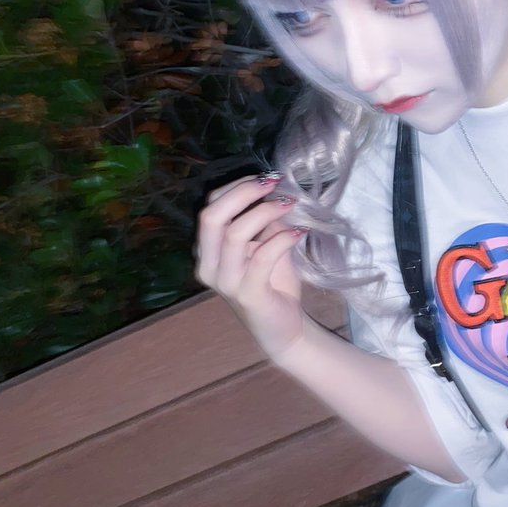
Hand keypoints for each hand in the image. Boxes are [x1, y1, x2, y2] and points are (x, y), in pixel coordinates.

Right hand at [195, 174, 306, 361]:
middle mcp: (209, 267)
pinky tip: (299, 232)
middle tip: (274, 183)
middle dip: (243, 192)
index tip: (265, 178)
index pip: (210, 207)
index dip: (236, 187)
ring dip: (265, 212)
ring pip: (234, 234)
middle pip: (212, 217)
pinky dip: (282, 239)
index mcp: (208, 252)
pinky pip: (262, 257)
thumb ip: (264, 221)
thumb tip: (276, 191)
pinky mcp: (248, 295)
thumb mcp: (266, 245)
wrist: (283, 328)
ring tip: (289, 204)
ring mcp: (225, 283)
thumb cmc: (273, 284)